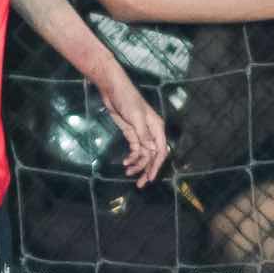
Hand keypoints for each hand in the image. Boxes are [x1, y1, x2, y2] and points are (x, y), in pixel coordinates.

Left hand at [96, 68, 169, 186]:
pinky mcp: (132, 133)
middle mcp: (151, 133)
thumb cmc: (127, 99)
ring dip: (137, 165)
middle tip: (140, 184)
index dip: (156, 165)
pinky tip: (126, 163)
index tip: (150, 177)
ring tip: (128, 173)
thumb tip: (151, 152)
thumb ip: (143, 135)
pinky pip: (135, 150)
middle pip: (152, 156)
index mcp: (157, 128)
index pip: (160, 151)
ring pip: (143, 155)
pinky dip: (131, 157)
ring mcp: (141, 134)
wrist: (113, 89)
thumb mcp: (136, 117)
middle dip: (147, 169)